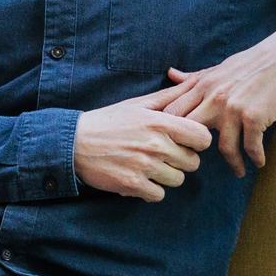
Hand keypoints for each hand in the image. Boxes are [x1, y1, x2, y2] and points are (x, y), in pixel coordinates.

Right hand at [73, 87, 213, 201]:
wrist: (72, 142)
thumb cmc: (108, 121)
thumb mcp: (137, 104)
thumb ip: (169, 96)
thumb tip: (195, 81)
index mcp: (159, 122)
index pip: (203, 137)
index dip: (197, 141)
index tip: (184, 141)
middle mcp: (154, 144)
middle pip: (192, 162)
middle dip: (180, 160)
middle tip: (162, 155)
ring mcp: (143, 166)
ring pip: (177, 180)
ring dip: (165, 176)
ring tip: (148, 166)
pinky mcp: (132, 184)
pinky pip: (158, 195)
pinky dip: (150, 190)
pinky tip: (138, 178)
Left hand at [159, 23, 275, 176]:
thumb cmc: (253, 62)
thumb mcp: (218, 68)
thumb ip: (194, 77)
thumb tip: (170, 74)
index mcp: (201, 85)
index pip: (172, 112)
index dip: (168, 130)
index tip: (173, 145)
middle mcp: (213, 97)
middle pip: (189, 130)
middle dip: (190, 150)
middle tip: (200, 164)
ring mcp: (233, 107)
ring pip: (223, 146)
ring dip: (233, 163)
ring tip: (239, 171)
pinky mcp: (255, 116)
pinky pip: (250, 146)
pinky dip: (255, 157)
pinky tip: (258, 163)